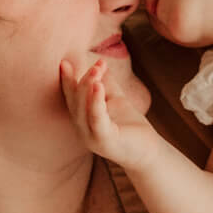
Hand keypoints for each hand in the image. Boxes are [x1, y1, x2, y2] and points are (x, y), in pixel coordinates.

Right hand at [60, 54, 159, 172]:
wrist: (147, 151)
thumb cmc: (129, 126)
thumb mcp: (115, 100)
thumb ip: (106, 83)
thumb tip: (100, 62)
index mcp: (82, 119)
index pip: (71, 97)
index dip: (67, 80)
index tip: (64, 62)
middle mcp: (82, 129)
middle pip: (74, 101)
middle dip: (82, 80)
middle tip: (97, 64)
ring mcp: (91, 137)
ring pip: (83, 109)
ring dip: (87, 87)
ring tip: (96, 70)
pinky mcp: (104, 141)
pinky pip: (97, 119)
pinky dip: (95, 102)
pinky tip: (98, 86)